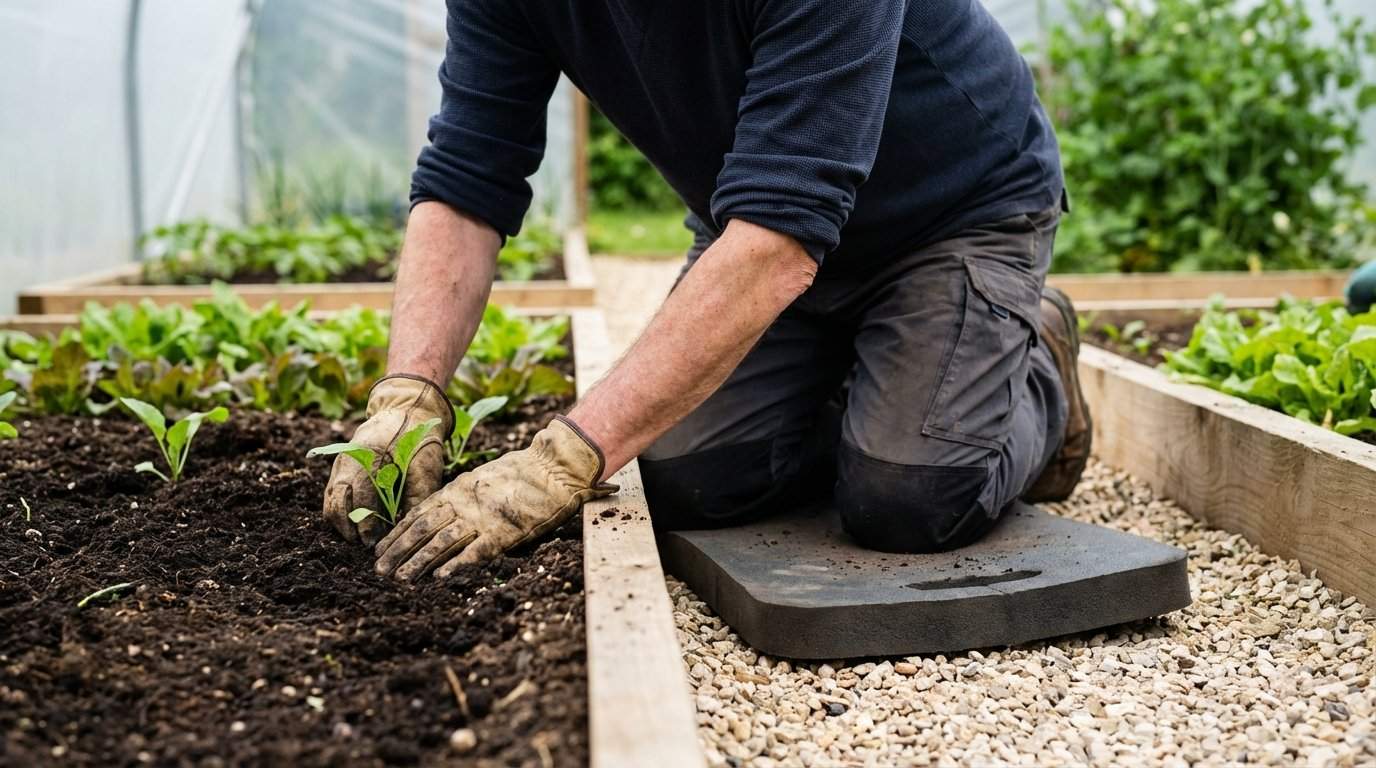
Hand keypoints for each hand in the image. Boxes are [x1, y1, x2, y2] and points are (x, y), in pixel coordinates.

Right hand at [323, 374, 453, 545]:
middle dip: (352, 528)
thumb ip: (417, 495)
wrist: (406, 410)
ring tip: (357, 539)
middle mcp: (349, 459)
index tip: (375, 542)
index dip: (368, 523)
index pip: (363, 497)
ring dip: (342, 524)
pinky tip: (352, 526)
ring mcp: (341, 462)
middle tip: (366, 544)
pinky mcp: (340, 466)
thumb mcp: (426, 464)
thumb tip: (406, 527)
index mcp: (371, 455)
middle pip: (341, 502)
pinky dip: (338, 513)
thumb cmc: (420, 440)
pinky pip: (332, 495)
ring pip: (331, 501)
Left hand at [374, 416, 616, 580]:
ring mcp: (482, 518)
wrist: (552, 468)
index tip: (379, 549)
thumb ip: (460, 496)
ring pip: (441, 542)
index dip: (397, 533)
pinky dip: (456, 565)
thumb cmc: (520, 473)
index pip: (417, 514)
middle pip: (422, 529)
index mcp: (456, 491)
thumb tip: (439, 513)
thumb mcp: (481, 479)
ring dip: (418, 561)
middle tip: (380, 570)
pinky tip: (439, 578)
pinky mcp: (504, 532)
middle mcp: (463, 504)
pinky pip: (475, 551)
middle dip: (398, 550)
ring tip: (401, 578)